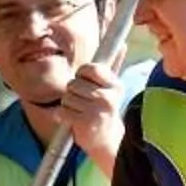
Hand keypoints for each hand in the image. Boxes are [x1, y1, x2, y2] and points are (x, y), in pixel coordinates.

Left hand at [57, 57, 126, 176]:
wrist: (107, 142)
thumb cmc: (105, 110)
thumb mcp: (112, 88)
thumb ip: (115, 65)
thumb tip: (124, 43)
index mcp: (115, 86)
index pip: (90, 68)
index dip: (82, 75)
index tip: (86, 84)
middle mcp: (108, 97)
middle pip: (74, 83)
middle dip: (74, 93)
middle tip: (84, 103)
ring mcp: (97, 111)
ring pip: (67, 97)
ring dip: (68, 105)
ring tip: (80, 112)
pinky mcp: (85, 123)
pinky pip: (62, 111)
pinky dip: (62, 116)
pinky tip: (73, 121)